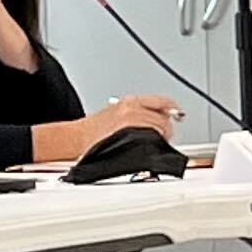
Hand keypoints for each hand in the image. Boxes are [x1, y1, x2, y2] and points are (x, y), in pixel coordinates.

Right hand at [31, 95, 183, 163]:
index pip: (162, 102)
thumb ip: (138, 112)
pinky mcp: (132, 137)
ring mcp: (133, 124)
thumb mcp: (114, 112)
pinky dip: (153, 146)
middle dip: (164, 129)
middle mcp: (133, 110)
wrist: (74, 140)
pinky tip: (145, 149)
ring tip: (147, 144)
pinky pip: (153, 141)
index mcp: (129, 102)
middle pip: (163, 119)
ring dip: (159, 138)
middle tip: (157, 137)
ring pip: (161, 131)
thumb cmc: (92, 132)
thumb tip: (159, 116)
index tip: (176, 114)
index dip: (172, 109)